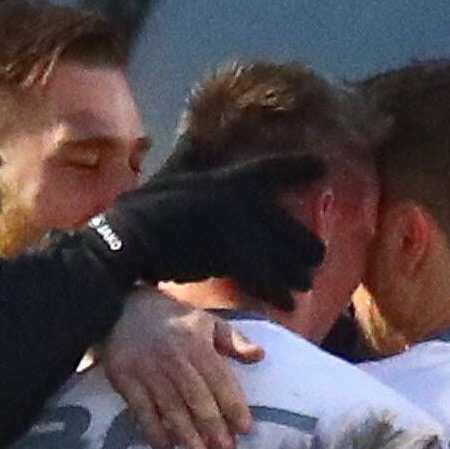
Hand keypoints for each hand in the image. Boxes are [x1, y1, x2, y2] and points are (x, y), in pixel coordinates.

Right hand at [92, 153, 328, 299]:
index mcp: (225, 178)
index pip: (270, 169)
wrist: (126, 239)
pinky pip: (264, 277)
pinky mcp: (229, 253)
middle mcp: (237, 198)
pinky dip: (277, 292)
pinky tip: (288, 304)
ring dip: (294, 273)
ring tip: (304, 285)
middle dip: (305, 245)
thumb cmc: (144, 211)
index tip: (323, 166)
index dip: (298, 167)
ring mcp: (235, 224)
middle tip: (317, 258)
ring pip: (280, 254)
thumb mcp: (175, 177)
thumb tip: (196, 144)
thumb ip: (194, 164)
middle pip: (288, 224)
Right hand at [98, 296, 260, 448]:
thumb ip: (234, 340)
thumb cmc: (172, 319)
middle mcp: (173, 359)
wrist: (121, 306)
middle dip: (213, 426)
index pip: (219, 380)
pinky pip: (140, 409)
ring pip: (170, 407)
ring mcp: (147, 370)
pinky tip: (165, 446)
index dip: (233, 405)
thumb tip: (259, 356)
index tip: (246, 429)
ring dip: (186, 434)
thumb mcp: (207, 321)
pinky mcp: (124, 379)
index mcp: (196, 345)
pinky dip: (152, 429)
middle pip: (196, 398)